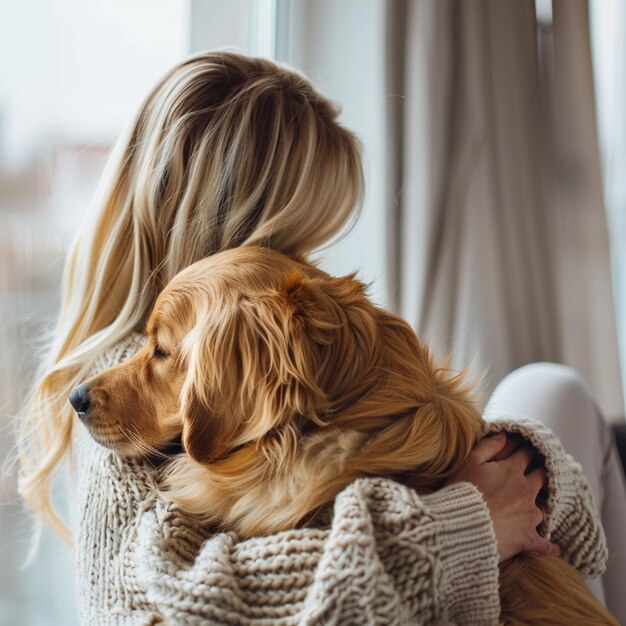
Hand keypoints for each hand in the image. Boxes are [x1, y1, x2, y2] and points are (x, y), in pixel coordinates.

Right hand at [445, 432, 559, 562]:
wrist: (462, 525)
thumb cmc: (462, 491)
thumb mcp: (470, 462)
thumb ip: (488, 446)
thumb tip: (504, 435)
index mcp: (512, 470)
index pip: (526, 454)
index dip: (528, 449)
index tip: (529, 448)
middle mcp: (526, 491)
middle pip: (542, 478)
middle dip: (542, 472)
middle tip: (541, 471)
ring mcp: (529, 515)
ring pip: (543, 508)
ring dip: (541, 506)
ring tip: (541, 507)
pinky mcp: (527, 538)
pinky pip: (543, 544)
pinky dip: (548, 546)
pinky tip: (554, 549)